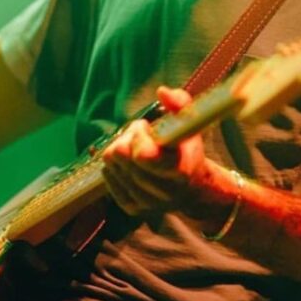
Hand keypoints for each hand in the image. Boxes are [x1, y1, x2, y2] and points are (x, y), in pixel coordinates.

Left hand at [102, 86, 219, 217]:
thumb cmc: (188, 150)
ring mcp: (146, 202)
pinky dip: (115, 165)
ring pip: (112, 164)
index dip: (139, 135)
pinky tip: (129, 161)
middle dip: (128, 137)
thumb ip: (180, 103)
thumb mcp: (190, 124)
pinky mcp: (132, 208)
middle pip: (121, 155)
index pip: (145, 155)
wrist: (192, 189)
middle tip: (141, 134)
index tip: (146, 127)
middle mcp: (163, 191)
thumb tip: (162, 92)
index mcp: (180, 170)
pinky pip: (107, 176)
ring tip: (137, 147)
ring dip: (121, 149)